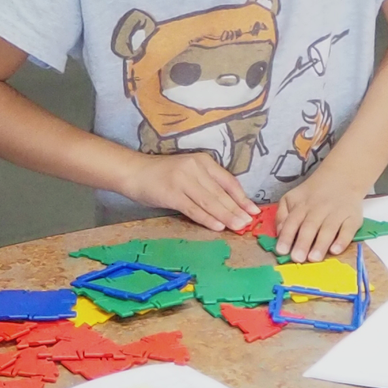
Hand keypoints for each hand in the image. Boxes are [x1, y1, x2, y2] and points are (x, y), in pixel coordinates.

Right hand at [117, 151, 258, 232]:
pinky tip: (218, 227)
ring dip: (226, 216)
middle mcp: (195, 168)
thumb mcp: (189, 172)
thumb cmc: (162, 174)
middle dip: (237, 210)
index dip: (242, 197)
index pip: (228, 181)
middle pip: (221, 193)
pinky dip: (207, 219)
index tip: (254, 210)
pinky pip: (194, 209)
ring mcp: (183, 180)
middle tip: (249, 223)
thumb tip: (229, 205)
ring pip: (210, 202)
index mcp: (203, 161)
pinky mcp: (172, 194)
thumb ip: (207, 184)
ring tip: (239, 227)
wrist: (134, 172)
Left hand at [273, 161, 366, 261]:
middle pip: (310, 227)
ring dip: (320, 244)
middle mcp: (319, 209)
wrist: (342, 179)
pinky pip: (348, 230)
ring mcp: (337, 214)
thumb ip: (282, 215)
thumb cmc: (312, 195)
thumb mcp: (292, 198)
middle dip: (303, 243)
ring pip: (328, 229)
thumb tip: (280, 232)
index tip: (281, 251)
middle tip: (297, 258)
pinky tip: (336, 250)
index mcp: (302, 206)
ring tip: (314, 258)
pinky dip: (342, 240)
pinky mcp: (353, 218)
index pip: (292, 221)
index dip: (286, 236)